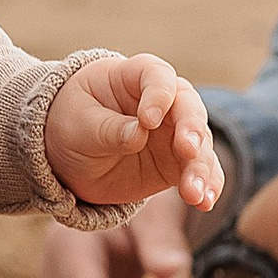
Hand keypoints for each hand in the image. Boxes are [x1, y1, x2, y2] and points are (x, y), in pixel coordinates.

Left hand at [44, 53, 224, 214]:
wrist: (70, 157)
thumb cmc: (72, 125)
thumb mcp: (78, 126)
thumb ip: (108, 129)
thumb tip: (140, 134)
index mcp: (133, 78)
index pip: (156, 75)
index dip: (158, 94)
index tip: (148, 120)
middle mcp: (164, 102)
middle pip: (188, 108)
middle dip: (192, 129)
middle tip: (188, 150)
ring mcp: (174, 133)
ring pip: (200, 145)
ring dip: (200, 168)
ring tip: (194, 194)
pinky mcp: (179, 163)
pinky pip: (201, 172)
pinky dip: (206, 186)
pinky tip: (204, 202)